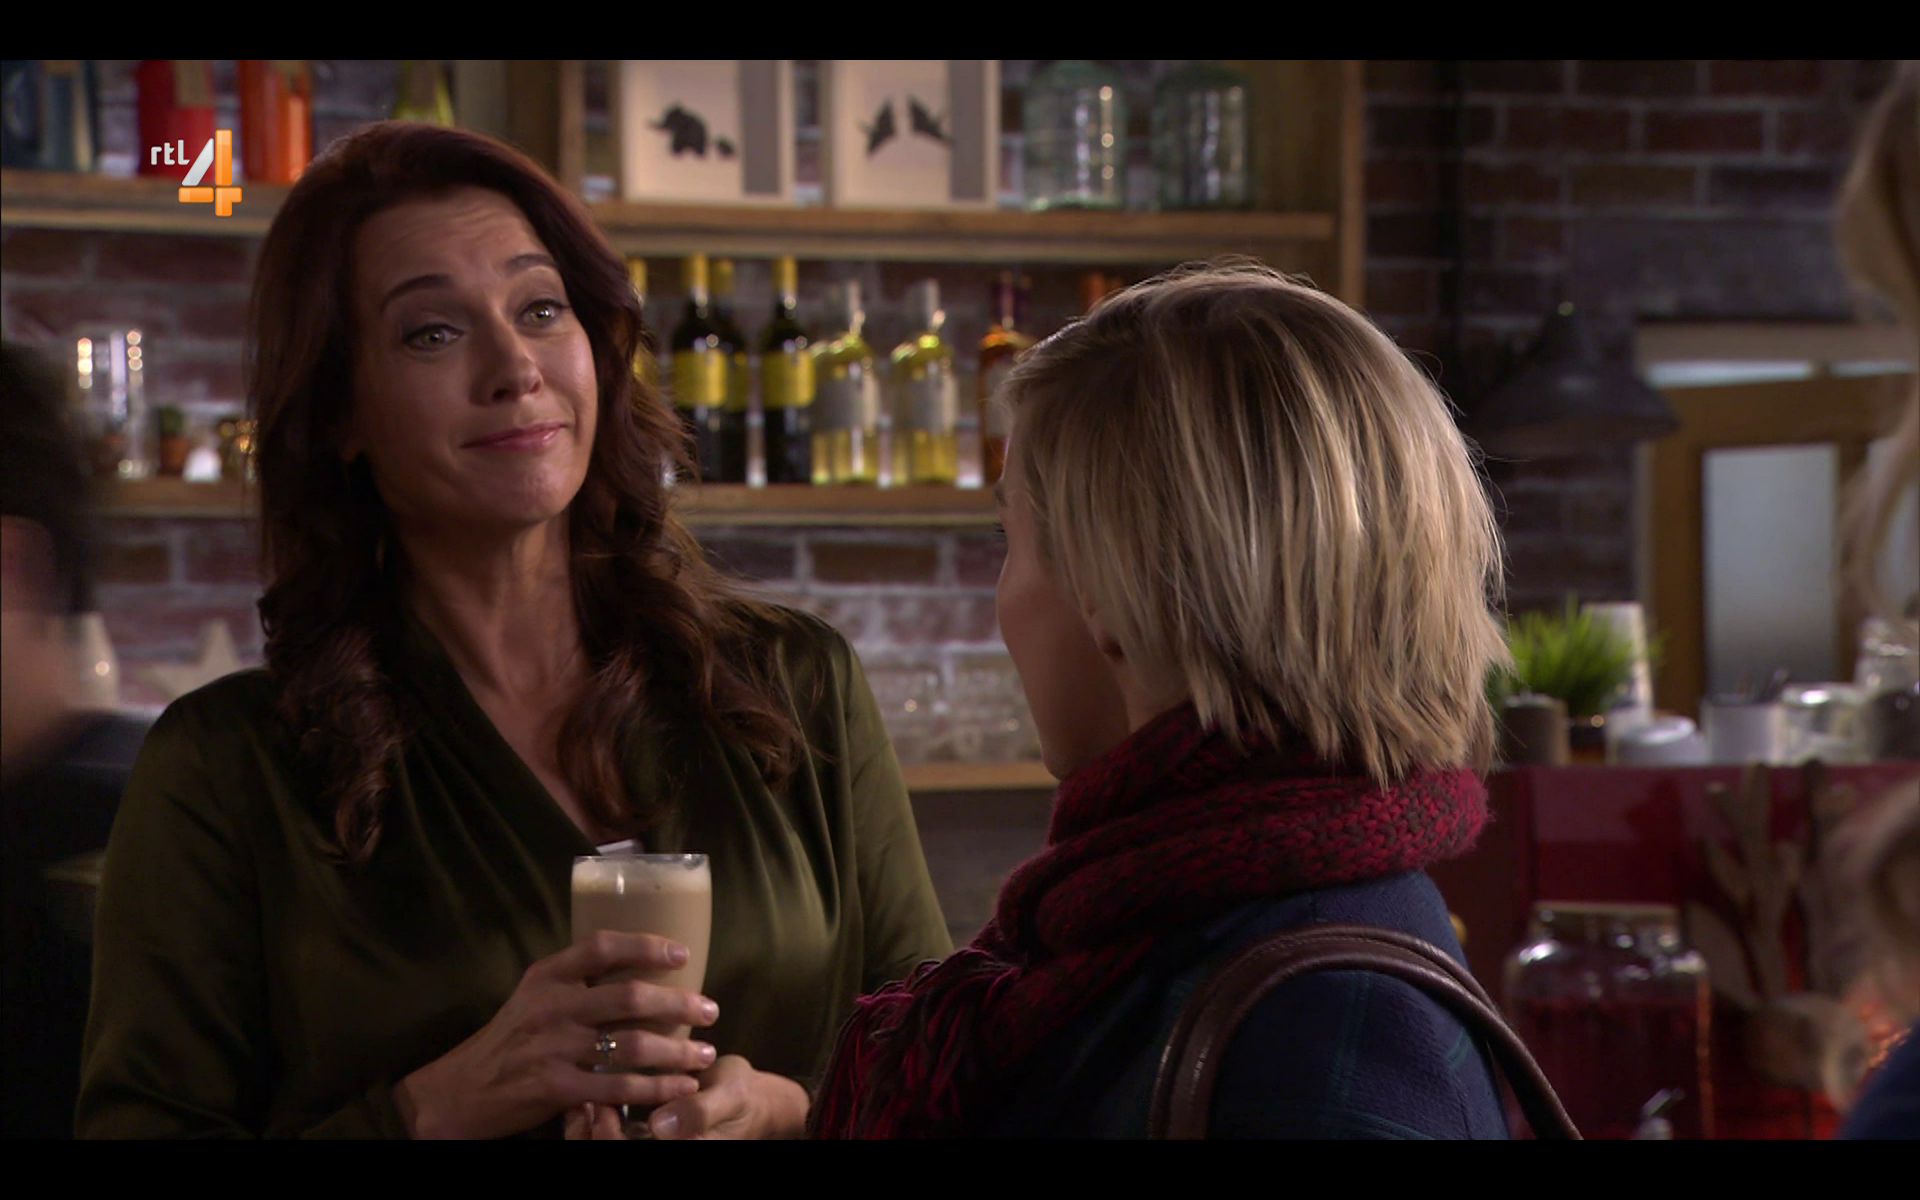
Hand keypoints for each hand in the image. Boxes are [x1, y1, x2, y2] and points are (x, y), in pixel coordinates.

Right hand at [394, 931, 720, 1139]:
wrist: (461, 1089)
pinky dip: (656, 1088)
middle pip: (629, 998)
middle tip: (711, 1010)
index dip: (646, 946)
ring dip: (677, 1051)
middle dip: (679, 1004)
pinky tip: (680, 1088)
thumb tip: (633, 965)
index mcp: (547, 976)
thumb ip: (575, 980)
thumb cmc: (509, 1039)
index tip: (682, 955)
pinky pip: (619, 1087)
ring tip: (705, 1054)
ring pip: (631, 1046)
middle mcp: (553, 1006)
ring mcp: (554, 1048)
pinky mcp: (557, 1087)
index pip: (602, 948)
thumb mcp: (533, 995)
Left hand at [562, 1057, 809, 1140]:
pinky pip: (611, 1139)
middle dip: (590, 1136)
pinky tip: (586, 1102)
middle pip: (609, 1151)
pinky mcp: (644, 1139)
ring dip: (585, 1132)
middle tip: (585, 1104)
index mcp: (683, 1151)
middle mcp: (664, 1150)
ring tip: (581, 1103)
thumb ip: (699, 1113)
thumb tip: (660, 1125)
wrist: (753, 1100)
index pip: (627, 1154)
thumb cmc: (743, 1096)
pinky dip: (592, 1125)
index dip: (608, 1139)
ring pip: (604, 1146)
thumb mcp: (729, 1097)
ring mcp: (652, 1147)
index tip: (603, 1107)